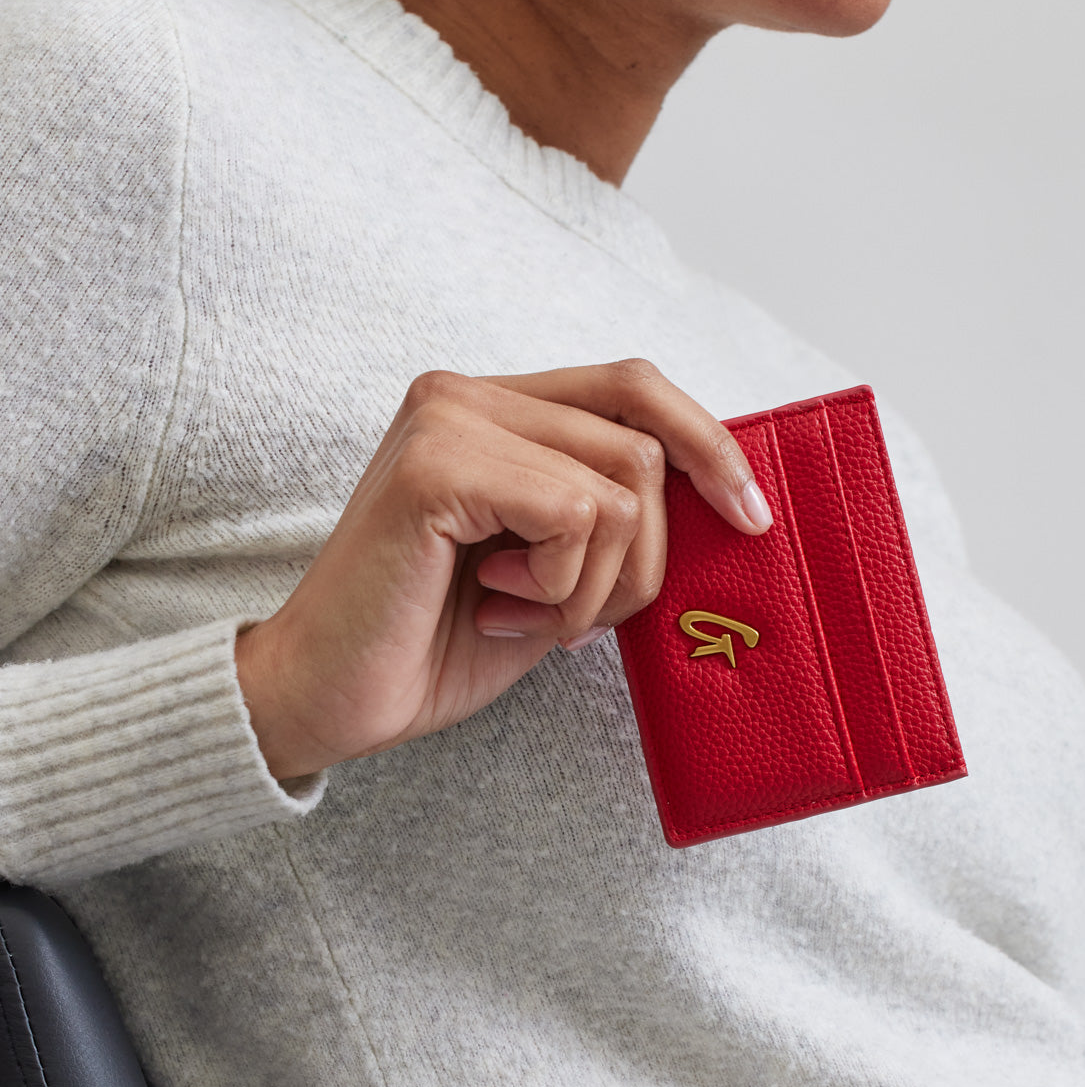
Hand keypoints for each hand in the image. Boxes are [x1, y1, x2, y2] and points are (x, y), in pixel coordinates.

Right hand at [234, 359, 772, 780]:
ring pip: (623, 486)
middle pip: (644, 442)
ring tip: (524, 616)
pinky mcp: (438, 464)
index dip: (707, 445)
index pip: (635, 388)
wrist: (331, 698)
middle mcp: (469, 394)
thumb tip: (717, 504)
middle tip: (576, 621)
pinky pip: (577, 515)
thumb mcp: (552, 575)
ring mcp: (450, 419)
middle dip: (645, 559)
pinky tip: (498, 608)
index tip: (750, 519)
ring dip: (596, 586)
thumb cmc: (434, 644)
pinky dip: (562, 588)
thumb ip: (610, 523)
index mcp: (496, 411)